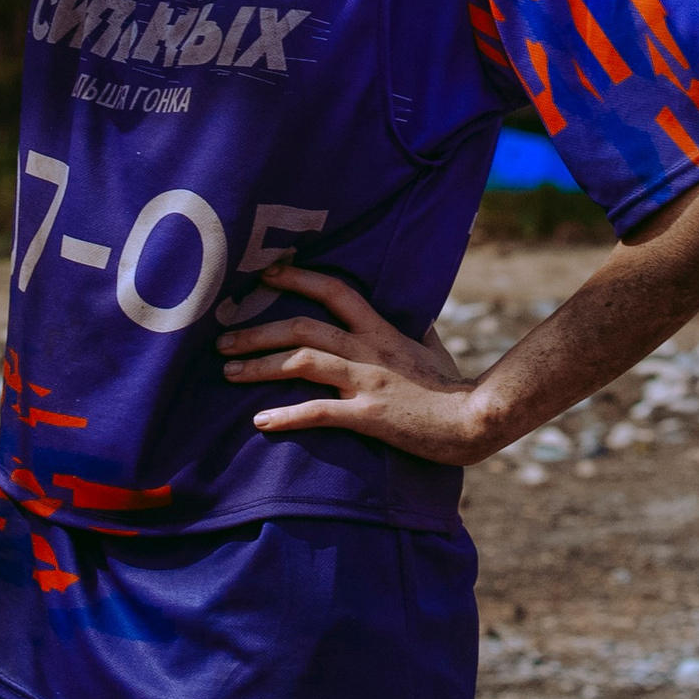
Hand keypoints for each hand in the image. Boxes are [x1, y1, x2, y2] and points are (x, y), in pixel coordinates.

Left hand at [219, 263, 498, 464]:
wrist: (476, 421)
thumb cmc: (452, 389)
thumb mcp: (431, 349)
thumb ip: (416, 332)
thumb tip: (417, 319)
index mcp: (381, 330)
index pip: (335, 290)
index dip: (297, 278)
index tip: (264, 276)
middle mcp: (368, 350)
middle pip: (302, 327)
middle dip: (257, 330)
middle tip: (223, 338)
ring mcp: (367, 382)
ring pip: (302, 363)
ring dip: (259, 365)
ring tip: (228, 372)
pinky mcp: (368, 416)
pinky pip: (319, 412)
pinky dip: (286, 416)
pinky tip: (260, 422)